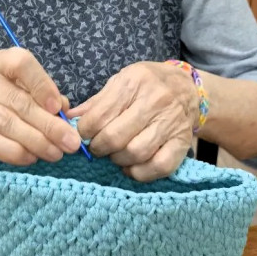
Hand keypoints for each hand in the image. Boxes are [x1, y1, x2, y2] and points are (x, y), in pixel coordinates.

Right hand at [0, 47, 81, 165]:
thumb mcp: (21, 92)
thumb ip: (44, 97)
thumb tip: (64, 111)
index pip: (20, 63)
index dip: (42, 85)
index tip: (59, 108)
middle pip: (16, 99)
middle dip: (47, 124)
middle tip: (69, 143)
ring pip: (3, 121)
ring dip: (33, 141)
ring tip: (54, 153)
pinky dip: (11, 151)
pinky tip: (29, 158)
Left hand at [68, 62, 198, 181]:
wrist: (187, 87)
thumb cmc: (147, 84)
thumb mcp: (121, 82)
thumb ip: (96, 102)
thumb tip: (68, 118)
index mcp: (134, 82)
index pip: (100, 115)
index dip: (84, 131)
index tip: (83, 135)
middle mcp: (154, 100)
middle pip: (116, 137)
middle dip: (99, 148)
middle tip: (97, 148)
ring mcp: (170, 122)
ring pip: (136, 153)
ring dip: (118, 160)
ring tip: (114, 155)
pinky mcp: (182, 142)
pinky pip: (159, 166)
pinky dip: (140, 173)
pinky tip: (131, 166)